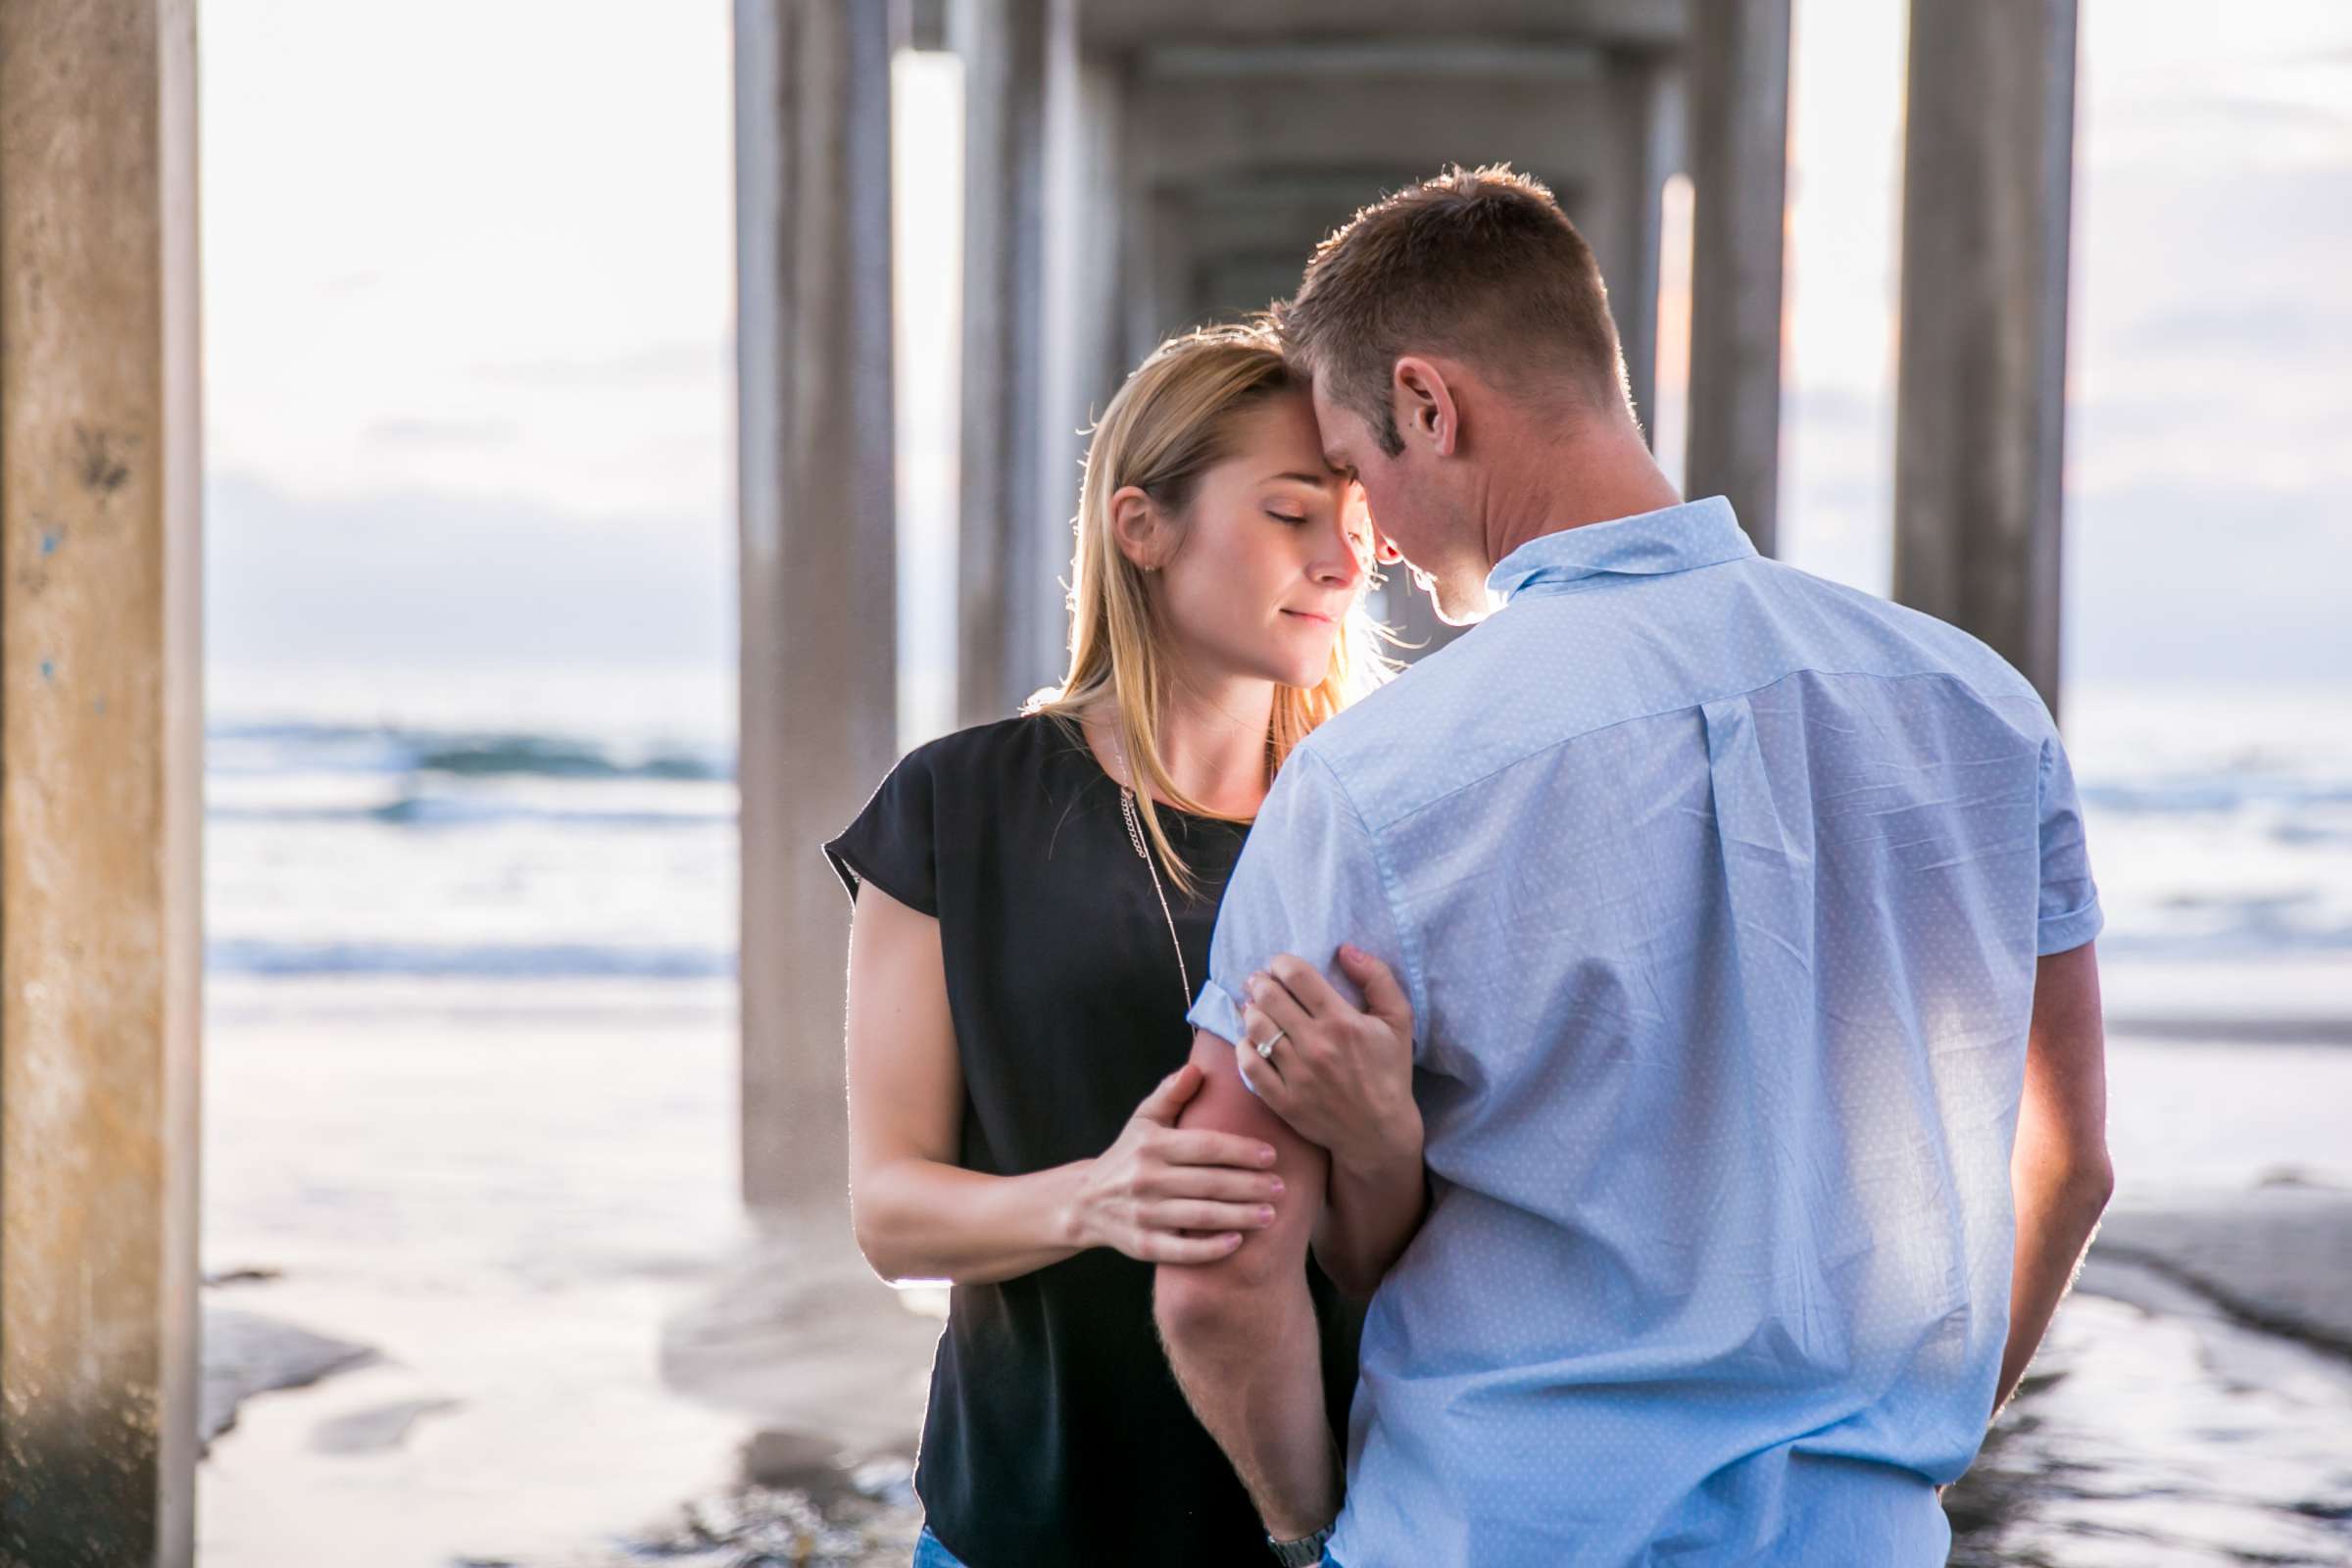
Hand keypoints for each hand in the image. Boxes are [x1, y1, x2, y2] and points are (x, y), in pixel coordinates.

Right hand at [1074, 1063, 1285, 1263]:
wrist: (1085, 1201)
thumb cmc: (1128, 1155)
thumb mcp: (1144, 1120)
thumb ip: (1171, 1093)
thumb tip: (1196, 1069)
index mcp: (1153, 1145)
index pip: (1206, 1146)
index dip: (1241, 1151)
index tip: (1271, 1155)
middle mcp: (1146, 1179)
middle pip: (1209, 1183)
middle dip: (1250, 1186)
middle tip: (1281, 1188)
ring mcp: (1144, 1214)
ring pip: (1200, 1216)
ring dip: (1239, 1216)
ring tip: (1270, 1214)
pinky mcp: (1142, 1245)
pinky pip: (1181, 1251)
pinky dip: (1210, 1248)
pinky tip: (1237, 1242)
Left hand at [1236, 946, 1419, 1174]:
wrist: (1379, 1133)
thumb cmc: (1389, 1072)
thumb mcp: (1399, 1021)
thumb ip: (1377, 978)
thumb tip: (1345, 949)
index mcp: (1342, 1021)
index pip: (1297, 976)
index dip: (1281, 963)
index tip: (1279, 965)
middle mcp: (1316, 1045)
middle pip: (1269, 998)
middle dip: (1259, 982)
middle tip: (1258, 981)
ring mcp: (1296, 1074)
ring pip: (1256, 1028)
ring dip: (1250, 1011)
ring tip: (1253, 1007)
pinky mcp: (1282, 1100)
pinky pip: (1249, 1065)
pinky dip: (1244, 1047)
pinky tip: (1250, 1040)